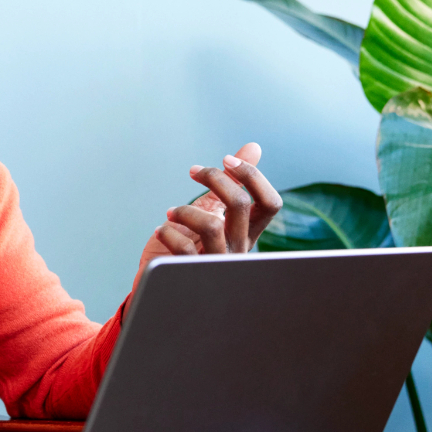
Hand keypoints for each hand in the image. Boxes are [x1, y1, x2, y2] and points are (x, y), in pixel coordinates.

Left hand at [134, 143, 282, 281]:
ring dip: (185, 210)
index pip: (270, 204)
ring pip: (211, 225)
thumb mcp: (210, 210)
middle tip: (194, 171)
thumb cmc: (187, 247)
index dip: (252, 177)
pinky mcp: (191, 274)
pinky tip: (161, 231)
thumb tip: (254, 147)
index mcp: (246, 234)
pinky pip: (183, 247)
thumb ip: (230, 184)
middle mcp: (238, 250)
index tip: (226, 160)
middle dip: (214, 179)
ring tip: (170, 212)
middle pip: (240, 205)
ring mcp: (216, 264)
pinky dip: (168, 232)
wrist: (161, 284)